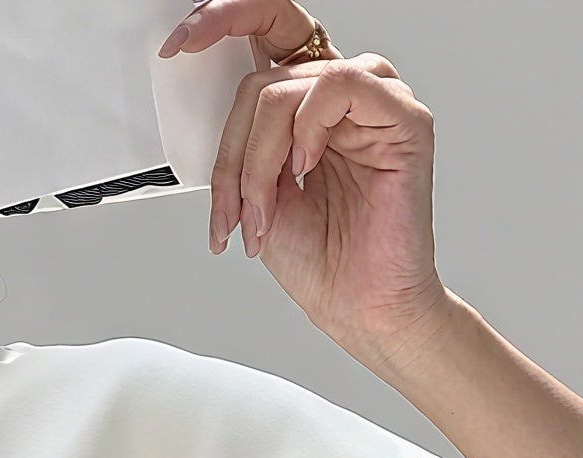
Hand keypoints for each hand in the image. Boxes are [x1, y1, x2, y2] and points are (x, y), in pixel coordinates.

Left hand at [159, 2, 451, 360]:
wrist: (358, 305)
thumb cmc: (318, 258)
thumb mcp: (253, 195)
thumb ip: (240, 144)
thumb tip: (204, 107)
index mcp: (305, 107)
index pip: (267, 31)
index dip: (223, 21)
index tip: (179, 44)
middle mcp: (340, 96)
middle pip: (262, 78)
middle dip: (231, 152)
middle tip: (231, 211)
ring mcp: (374, 102)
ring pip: (288, 86)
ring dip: (259, 158)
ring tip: (265, 214)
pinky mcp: (403, 117)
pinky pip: (340, 86)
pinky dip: (306, 131)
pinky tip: (305, 169)